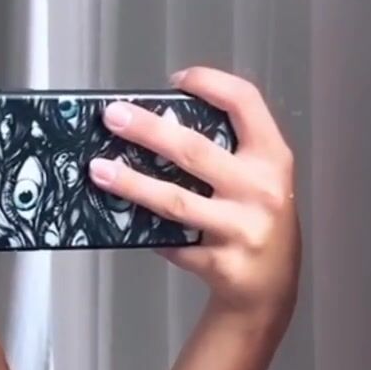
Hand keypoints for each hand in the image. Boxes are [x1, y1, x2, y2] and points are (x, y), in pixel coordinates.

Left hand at [88, 66, 300, 322]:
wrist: (272, 289)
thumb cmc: (257, 219)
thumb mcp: (260, 178)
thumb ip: (227, 152)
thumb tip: (156, 125)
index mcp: (272, 158)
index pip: (245, 103)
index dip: (211, 83)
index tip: (177, 80)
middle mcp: (260, 190)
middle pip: (195, 151)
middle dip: (148, 130)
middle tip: (112, 117)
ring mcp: (241, 229)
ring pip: (175, 201)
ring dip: (131, 183)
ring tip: (98, 169)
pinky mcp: (220, 263)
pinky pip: (172, 241)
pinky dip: (146, 229)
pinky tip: (122, 218)